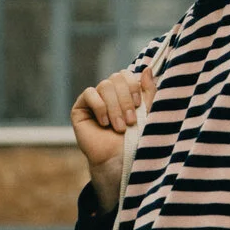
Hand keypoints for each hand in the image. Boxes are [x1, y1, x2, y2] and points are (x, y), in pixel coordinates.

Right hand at [72, 67, 155, 208]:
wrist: (120, 160)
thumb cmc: (136, 139)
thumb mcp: (148, 113)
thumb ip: (149, 91)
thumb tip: (148, 69)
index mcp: (124, 92)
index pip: (127, 74)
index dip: (133, 86)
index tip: (140, 105)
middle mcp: (109, 93)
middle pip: (116, 78)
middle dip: (125, 99)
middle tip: (130, 121)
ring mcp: (94, 99)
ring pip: (105, 86)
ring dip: (115, 107)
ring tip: (120, 127)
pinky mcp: (80, 108)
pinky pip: (89, 94)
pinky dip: (100, 107)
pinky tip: (104, 123)